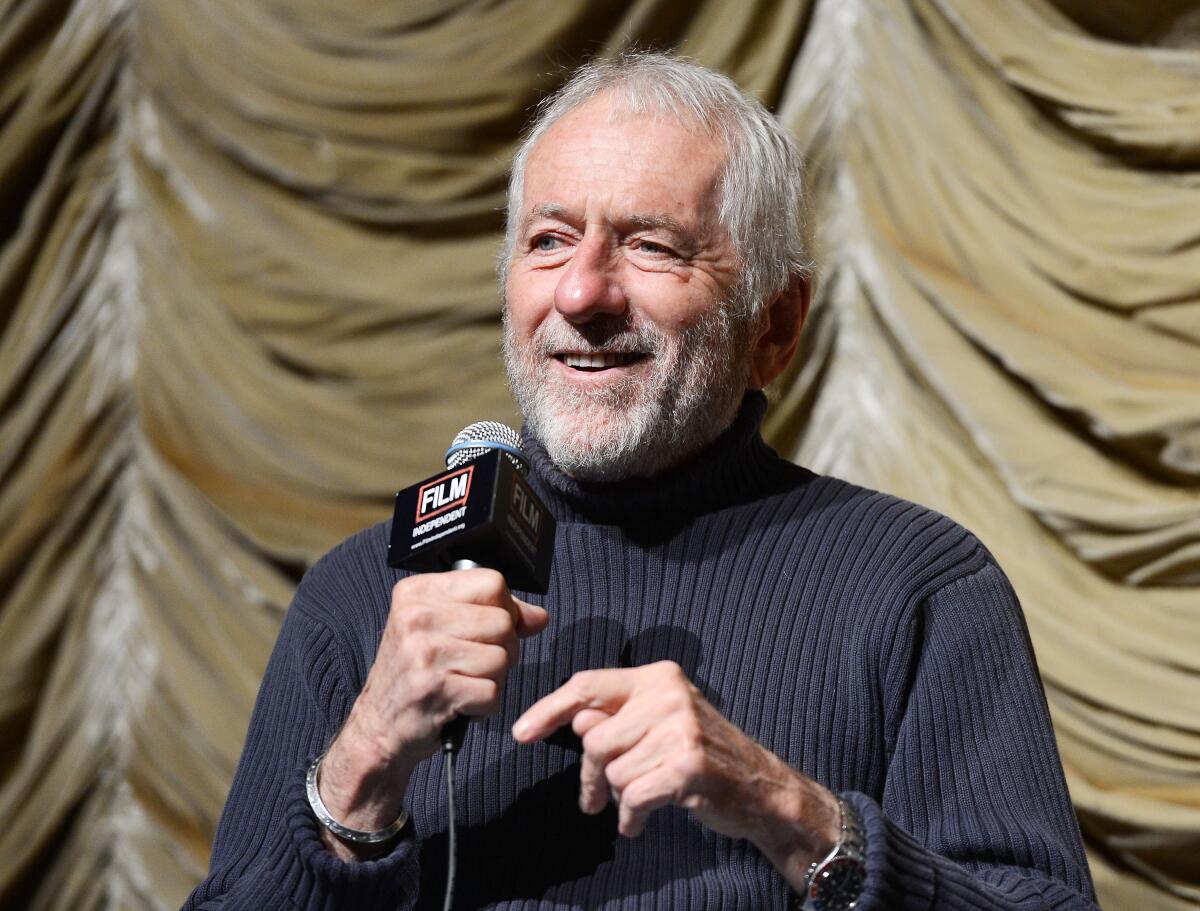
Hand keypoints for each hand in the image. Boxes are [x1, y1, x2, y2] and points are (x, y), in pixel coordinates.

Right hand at [318, 569, 546, 858]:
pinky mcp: (434, 689)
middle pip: (503, 622)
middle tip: (474, 666)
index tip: (487, 631)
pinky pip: (493, 693)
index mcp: (418, 592)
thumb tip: (539, 617)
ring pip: (502, 658)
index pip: (493, 582)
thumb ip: (491, 614)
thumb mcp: (442, 630)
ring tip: (463, 684)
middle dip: (502, 650)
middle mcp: (416, 617)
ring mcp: (423, 653)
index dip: (504, 609)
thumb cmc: (415, 675)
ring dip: (492, 680)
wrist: (378, 727)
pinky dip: (484, 706)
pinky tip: (460, 704)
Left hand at [511, 661, 839, 889]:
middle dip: (590, 776)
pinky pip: (632, 796)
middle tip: (594, 798)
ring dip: (617, 798)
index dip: (549, 710)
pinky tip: (639, 821)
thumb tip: (574, 722)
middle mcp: (669, 694)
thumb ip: (616, 717)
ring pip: (612, 771)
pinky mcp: (689, 765)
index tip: (522, 734)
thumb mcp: (659, 723)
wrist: (761, 788)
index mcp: (658, 676)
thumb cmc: (701, 755)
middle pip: (594, 738)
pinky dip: (631, 816)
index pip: (587, 685)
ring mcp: (681, 728)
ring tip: (636, 804)